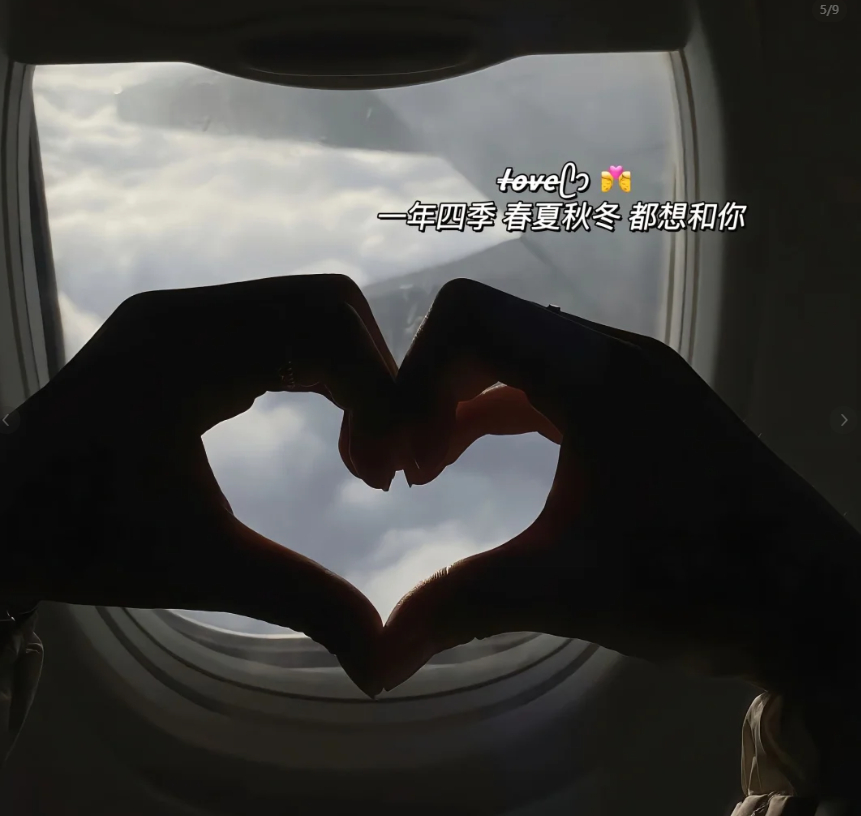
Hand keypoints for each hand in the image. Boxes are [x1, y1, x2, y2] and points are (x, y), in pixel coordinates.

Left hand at [0, 274, 400, 695]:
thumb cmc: (83, 540)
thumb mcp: (201, 568)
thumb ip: (302, 601)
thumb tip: (384, 661)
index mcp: (184, 354)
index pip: (326, 333)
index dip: (383, 395)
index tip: (392, 475)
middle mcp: (187, 312)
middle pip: (330, 305)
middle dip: (378, 379)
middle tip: (383, 462)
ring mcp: (185, 313)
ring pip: (312, 309)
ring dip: (356, 372)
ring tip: (361, 452)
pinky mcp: (188, 327)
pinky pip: (284, 323)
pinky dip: (325, 368)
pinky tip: (330, 423)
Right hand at [385, 279, 858, 693]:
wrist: (818, 605)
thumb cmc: (702, 586)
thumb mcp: (570, 590)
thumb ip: (462, 608)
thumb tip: (372, 664)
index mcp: (595, 373)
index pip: (469, 317)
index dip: (409, 377)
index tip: (393, 461)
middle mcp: (612, 355)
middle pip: (483, 329)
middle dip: (422, 392)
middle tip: (393, 469)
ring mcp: (630, 376)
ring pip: (513, 355)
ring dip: (455, 402)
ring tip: (421, 468)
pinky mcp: (638, 405)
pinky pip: (542, 383)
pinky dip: (492, 412)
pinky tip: (465, 454)